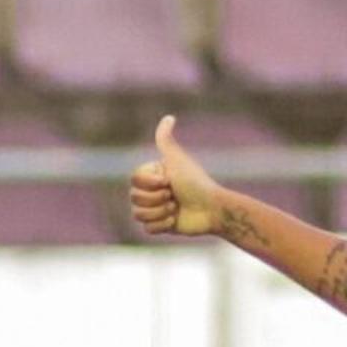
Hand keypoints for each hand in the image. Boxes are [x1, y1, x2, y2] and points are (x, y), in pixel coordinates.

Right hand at [128, 113, 228, 239]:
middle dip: (157, 199)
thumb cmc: (196, 183)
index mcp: (153, 176)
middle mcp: (152, 191)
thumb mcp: (177, 160)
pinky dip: (162, 225)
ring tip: (177, 208)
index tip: (169, 181)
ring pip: (138, 214)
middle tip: (175, 196)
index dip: (150, 184)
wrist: (213, 209)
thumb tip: (168, 117)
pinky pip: (147, 229)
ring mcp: (155, 209)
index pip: (134, 181)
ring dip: (160, 212)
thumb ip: (166, 141)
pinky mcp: (160, 226)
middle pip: (134, 198)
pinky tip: (176, 220)